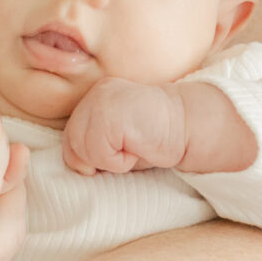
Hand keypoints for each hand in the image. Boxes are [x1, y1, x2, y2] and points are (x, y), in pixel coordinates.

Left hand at [62, 77, 188, 176]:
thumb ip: (91, 146)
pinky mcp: (109, 115)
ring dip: (111, 161)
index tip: (121, 149)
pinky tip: (138, 146)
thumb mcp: (116, 140)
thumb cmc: (155, 137)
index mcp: (96, 95)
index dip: (91, 154)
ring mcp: (101, 102)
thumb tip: (78, 166)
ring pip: (83, 151)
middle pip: (72, 144)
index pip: (72, 135)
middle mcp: (95, 94)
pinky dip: (120, 162)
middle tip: (130, 148)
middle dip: (99, 158)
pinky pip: (99, 154)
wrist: (189, 126)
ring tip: (134, 146)